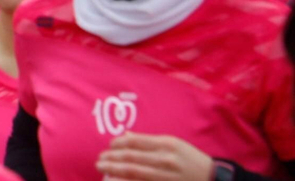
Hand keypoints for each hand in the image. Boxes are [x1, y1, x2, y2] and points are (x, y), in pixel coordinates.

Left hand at [94, 133, 213, 180]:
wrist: (215, 179)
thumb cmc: (191, 159)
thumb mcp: (175, 144)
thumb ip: (149, 141)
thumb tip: (126, 136)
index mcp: (167, 144)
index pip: (134, 141)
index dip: (117, 143)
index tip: (109, 146)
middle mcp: (166, 159)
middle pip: (130, 157)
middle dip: (111, 158)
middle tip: (99, 160)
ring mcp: (166, 176)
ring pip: (133, 172)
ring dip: (114, 170)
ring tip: (102, 168)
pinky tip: (116, 180)